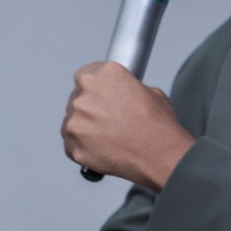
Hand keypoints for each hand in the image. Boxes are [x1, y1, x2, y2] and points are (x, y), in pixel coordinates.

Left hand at [62, 63, 194, 191]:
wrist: (158, 155)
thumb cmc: (158, 127)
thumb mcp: (150, 92)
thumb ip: (127, 89)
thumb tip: (123, 94)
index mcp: (105, 75)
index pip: (86, 75)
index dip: (94, 88)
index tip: (99, 96)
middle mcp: (86, 94)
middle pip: (77, 98)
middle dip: (90, 109)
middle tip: (108, 121)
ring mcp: (76, 121)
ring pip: (73, 122)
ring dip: (85, 128)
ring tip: (108, 138)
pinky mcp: (73, 145)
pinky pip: (72, 145)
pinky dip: (83, 148)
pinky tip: (102, 149)